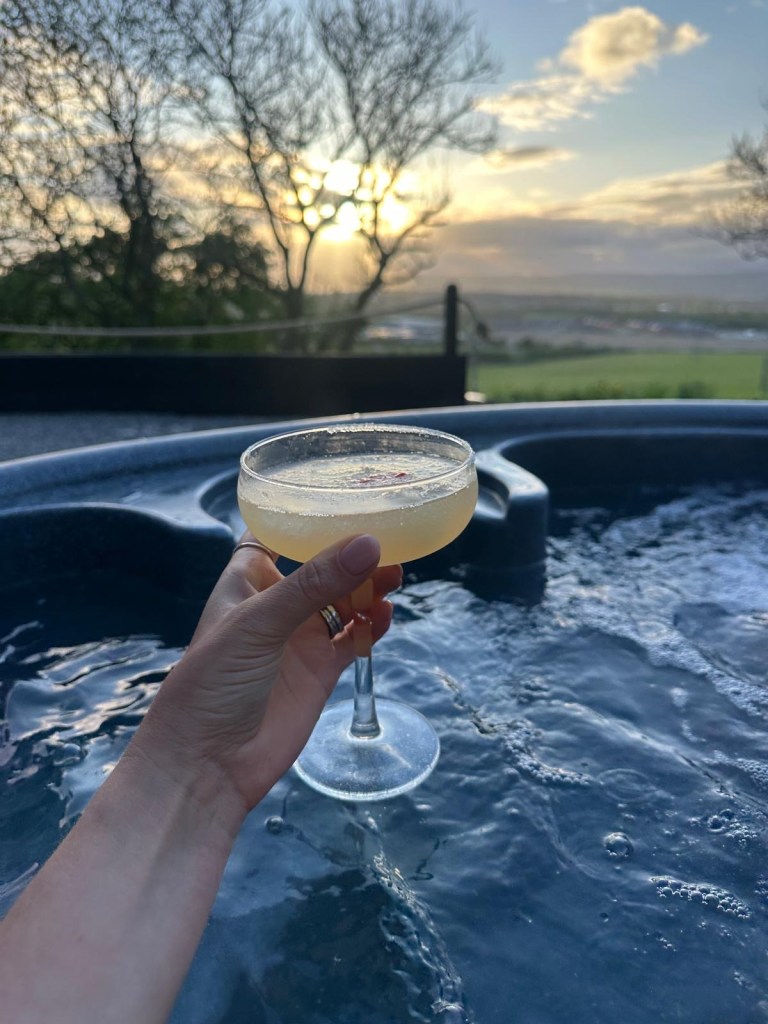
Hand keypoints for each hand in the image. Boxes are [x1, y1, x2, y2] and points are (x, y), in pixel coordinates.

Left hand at [128, 533, 401, 812]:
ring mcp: (300, 638)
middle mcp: (276, 604)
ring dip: (369, 586)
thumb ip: (315, 584)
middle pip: (322, 565)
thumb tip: (370, 544)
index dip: (304, 514)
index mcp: (247, 581)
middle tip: (390, 539)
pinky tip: (383, 616)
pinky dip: (371, 626)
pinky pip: (354, 638)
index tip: (342, 493)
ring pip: (344, 600)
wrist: (208, 765)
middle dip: (352, 551)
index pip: (277, 534)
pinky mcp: (320, 671)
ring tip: (395, 575)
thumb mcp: (259, 623)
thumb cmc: (212, 683)